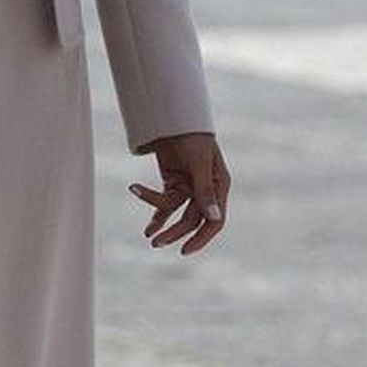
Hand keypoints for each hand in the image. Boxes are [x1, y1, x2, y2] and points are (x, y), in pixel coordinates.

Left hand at [129, 133, 229, 255]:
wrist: (173, 115)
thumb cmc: (193, 136)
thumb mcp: (200, 162)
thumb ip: (205, 190)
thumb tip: (214, 219)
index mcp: (220, 186)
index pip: (215, 221)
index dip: (201, 238)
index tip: (184, 250)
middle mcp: (206, 189)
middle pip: (191, 219)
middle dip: (175, 232)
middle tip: (156, 243)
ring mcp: (188, 187)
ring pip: (176, 212)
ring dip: (161, 222)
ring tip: (148, 234)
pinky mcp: (173, 182)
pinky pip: (164, 202)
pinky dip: (153, 209)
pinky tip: (147, 222)